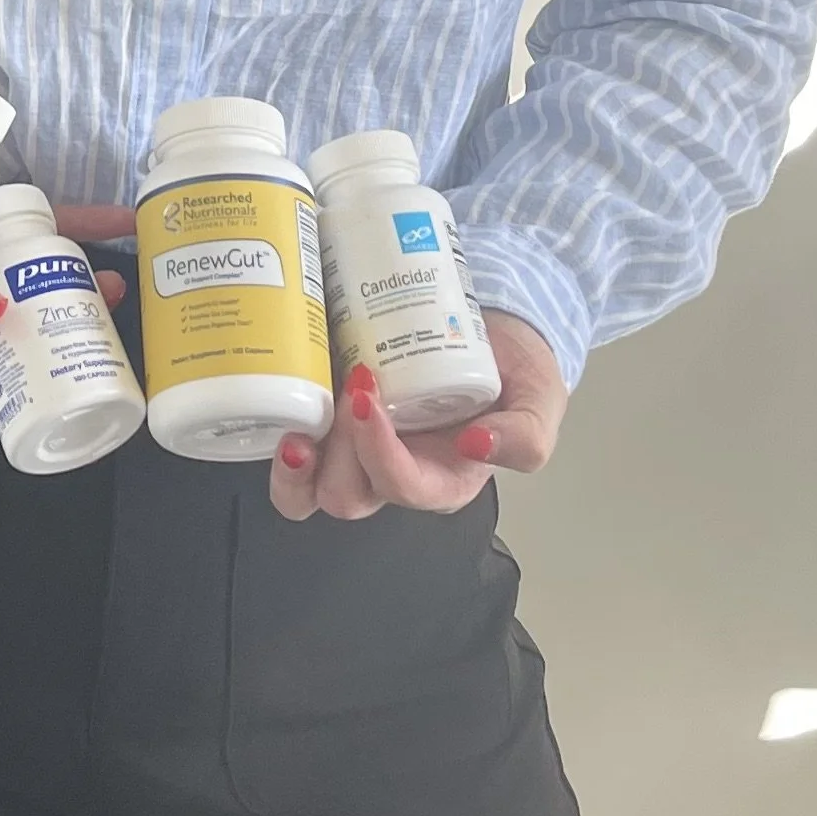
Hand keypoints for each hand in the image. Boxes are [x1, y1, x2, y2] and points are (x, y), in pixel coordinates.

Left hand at [268, 309, 567, 521]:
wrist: (490, 319)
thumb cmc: (516, 369)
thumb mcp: (540, 400)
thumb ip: (527, 435)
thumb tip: (474, 444)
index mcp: (441, 479)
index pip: (402, 486)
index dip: (379, 453)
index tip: (369, 397)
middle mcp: (390, 471)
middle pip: (346, 496)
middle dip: (337, 452)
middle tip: (346, 387)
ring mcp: (352, 446)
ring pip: (307, 488)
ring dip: (293, 461)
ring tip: (295, 418)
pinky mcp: (328, 413)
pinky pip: (291, 442)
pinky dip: (277, 429)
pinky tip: (280, 394)